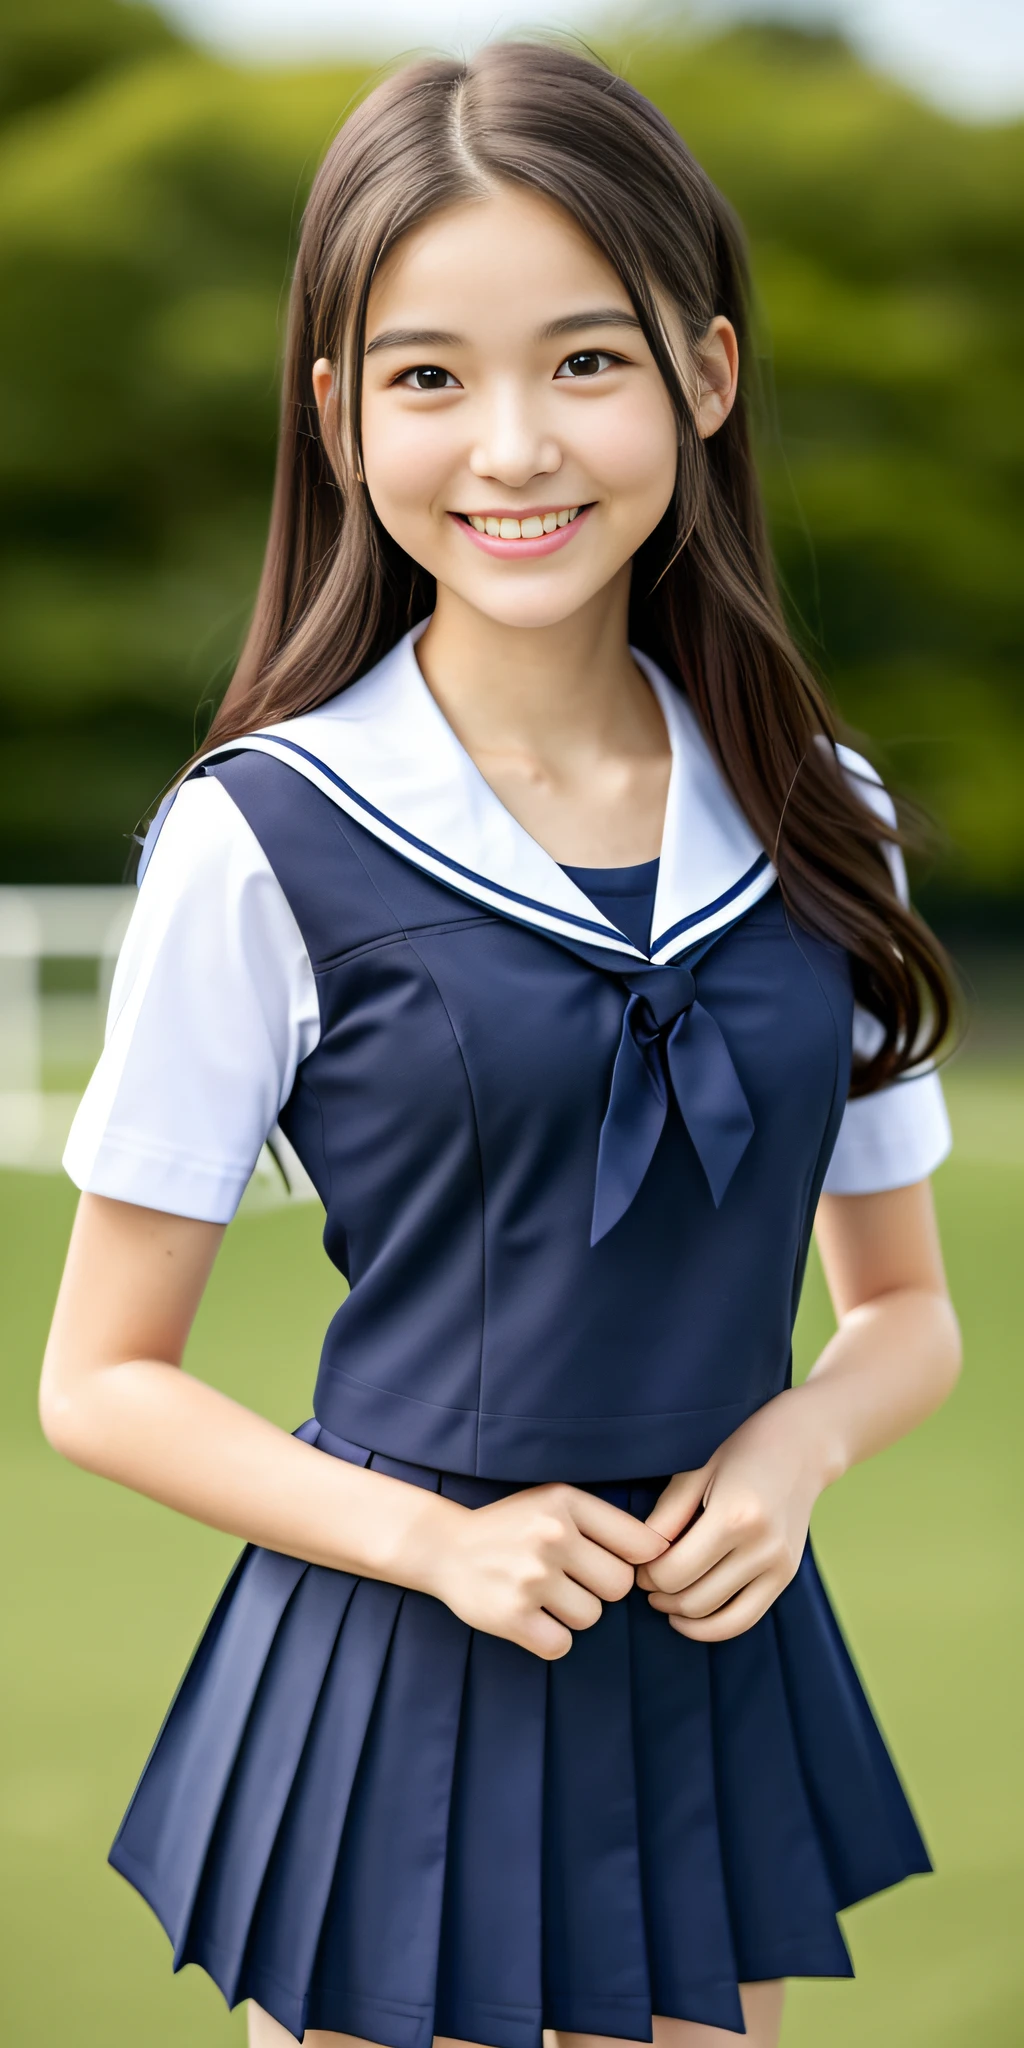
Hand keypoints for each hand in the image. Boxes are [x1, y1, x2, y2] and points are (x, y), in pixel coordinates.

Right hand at [432, 1483, 668, 1660]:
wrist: (444, 1546)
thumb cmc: (513, 1526)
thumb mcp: (555, 1502)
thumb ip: (604, 1521)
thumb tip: (663, 1554)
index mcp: (565, 1502)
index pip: (641, 1544)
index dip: (637, 1561)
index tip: (616, 1563)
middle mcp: (550, 1536)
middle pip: (620, 1586)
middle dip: (601, 1589)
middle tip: (571, 1580)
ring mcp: (530, 1577)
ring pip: (592, 1618)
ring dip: (573, 1614)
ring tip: (544, 1595)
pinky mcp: (511, 1616)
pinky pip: (561, 1645)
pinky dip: (550, 1638)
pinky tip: (531, 1617)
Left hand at [636, 1390, 832, 1640]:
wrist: (801, 1447)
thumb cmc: (742, 1450)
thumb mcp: (696, 1471)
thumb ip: (666, 1515)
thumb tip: (638, 1556)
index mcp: (733, 1516)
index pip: (672, 1572)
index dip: (645, 1575)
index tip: (638, 1564)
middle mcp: (760, 1547)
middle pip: (692, 1598)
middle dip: (659, 1595)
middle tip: (645, 1581)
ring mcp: (778, 1566)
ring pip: (716, 1618)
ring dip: (682, 1615)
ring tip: (664, 1598)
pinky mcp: (787, 1576)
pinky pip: (744, 1620)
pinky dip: (713, 1628)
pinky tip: (690, 1618)